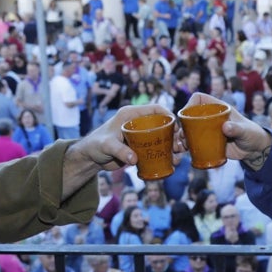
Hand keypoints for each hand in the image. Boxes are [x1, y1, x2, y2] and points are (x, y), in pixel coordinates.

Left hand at [62, 103, 178, 194]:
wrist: (90, 158)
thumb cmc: (96, 145)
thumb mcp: (107, 146)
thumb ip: (120, 151)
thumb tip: (134, 159)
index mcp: (131, 115)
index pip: (154, 109)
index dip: (168, 115)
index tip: (176, 126)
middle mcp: (137, 123)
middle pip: (162, 124)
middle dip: (174, 134)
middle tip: (180, 145)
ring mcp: (140, 135)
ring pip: (161, 137)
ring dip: (172, 145)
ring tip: (179, 155)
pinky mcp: (140, 147)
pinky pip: (156, 148)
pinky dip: (165, 154)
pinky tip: (172, 162)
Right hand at [179, 92, 271, 168]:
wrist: (253, 150)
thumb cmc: (252, 135)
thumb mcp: (245, 131)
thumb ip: (237, 129)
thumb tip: (226, 127)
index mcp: (218, 108)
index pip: (199, 99)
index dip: (190, 103)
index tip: (186, 114)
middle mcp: (210, 117)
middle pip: (190, 115)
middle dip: (182, 124)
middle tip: (182, 135)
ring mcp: (207, 129)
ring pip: (189, 129)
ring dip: (182, 135)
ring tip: (181, 145)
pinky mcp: (207, 141)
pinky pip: (193, 141)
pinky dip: (186, 145)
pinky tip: (183, 150)